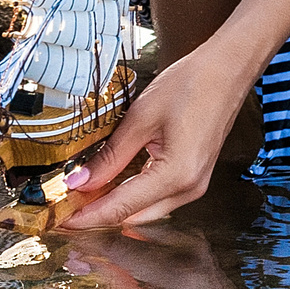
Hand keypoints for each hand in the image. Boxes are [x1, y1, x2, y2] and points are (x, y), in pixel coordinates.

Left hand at [61, 42, 250, 229]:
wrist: (227, 70)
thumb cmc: (193, 84)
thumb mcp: (141, 117)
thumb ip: (110, 155)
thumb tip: (80, 181)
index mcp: (176, 175)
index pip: (121, 208)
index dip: (88, 216)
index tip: (62, 218)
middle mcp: (189, 188)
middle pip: (134, 217)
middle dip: (99, 215)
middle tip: (66, 207)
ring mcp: (195, 185)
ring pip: (146, 211)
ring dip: (116, 206)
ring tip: (84, 196)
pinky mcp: (195, 177)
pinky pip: (159, 198)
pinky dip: (133, 196)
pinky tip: (113, 185)